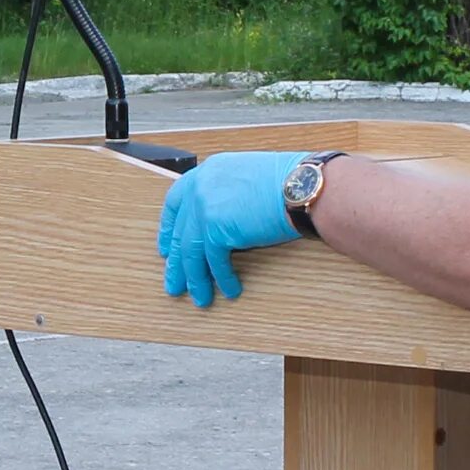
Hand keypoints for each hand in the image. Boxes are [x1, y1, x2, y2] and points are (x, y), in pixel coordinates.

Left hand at [157, 151, 306, 307]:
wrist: (302, 187)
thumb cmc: (288, 182)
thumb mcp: (247, 177)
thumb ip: (227, 193)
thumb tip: (222, 220)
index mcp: (207, 172)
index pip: (175, 202)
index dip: (169, 229)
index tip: (167, 247)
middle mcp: (200, 188)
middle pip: (181, 232)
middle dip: (177, 263)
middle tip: (175, 282)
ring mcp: (205, 208)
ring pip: (191, 252)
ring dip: (196, 279)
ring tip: (200, 297)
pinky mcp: (216, 229)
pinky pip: (214, 261)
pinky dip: (222, 278)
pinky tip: (228, 289)